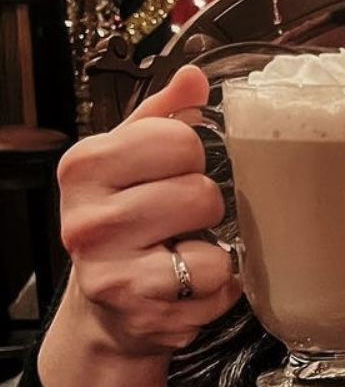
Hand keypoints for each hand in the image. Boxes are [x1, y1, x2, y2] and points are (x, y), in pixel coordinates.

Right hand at [55, 64, 241, 357]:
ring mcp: (110, 270)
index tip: (170, 174)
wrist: (108, 306)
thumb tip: (194, 76)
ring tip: (184, 252)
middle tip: (179, 220)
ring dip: (212, 251)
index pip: (178, 139)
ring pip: (210, 246)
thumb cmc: (126, 222)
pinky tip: (189, 285)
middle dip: (203, 206)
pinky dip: (216, 288)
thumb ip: (164, 116)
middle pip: (200, 192)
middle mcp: (88, 219)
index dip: (190, 157)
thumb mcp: (132, 160)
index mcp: (85, 166)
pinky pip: (214, 285)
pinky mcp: (140, 311)